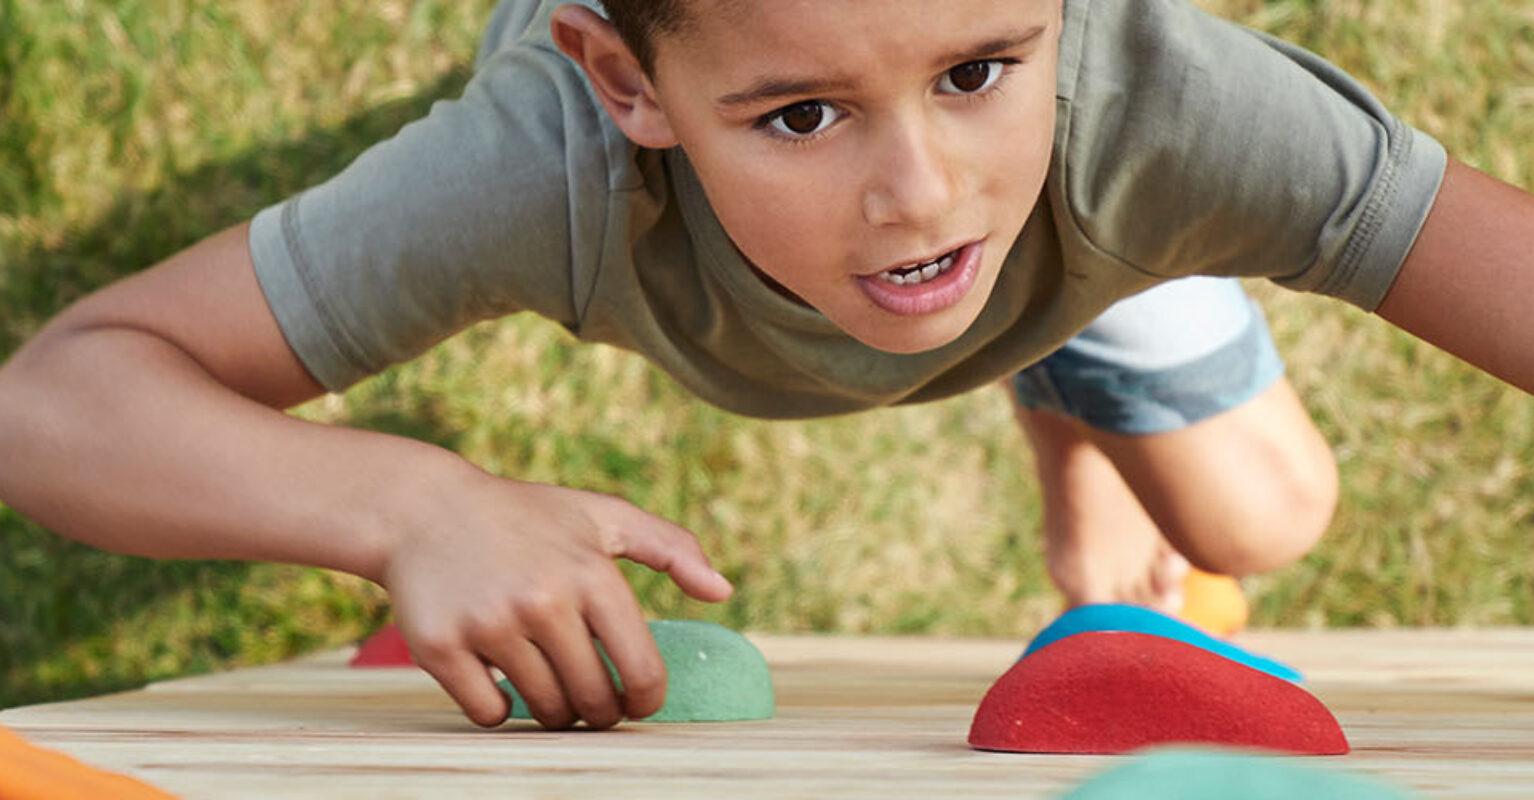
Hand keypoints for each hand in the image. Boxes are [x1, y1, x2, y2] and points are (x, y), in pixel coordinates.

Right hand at [379, 475, 732, 729]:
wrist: (424, 510)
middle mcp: (544, 599)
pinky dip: (499, 708)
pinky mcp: (442, 646)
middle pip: (594, 701)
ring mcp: (491, 625)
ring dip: (553, 710)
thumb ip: (671, 549)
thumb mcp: (601, 516)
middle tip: (589, 698)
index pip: (642, 672)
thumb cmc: (527, 516)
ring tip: (548, 684)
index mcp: (593, 573)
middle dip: (599, 710)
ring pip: (545, 710)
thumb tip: (723, 592)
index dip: (646, 701)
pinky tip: (498, 677)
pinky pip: (490, 713)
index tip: (636, 703)